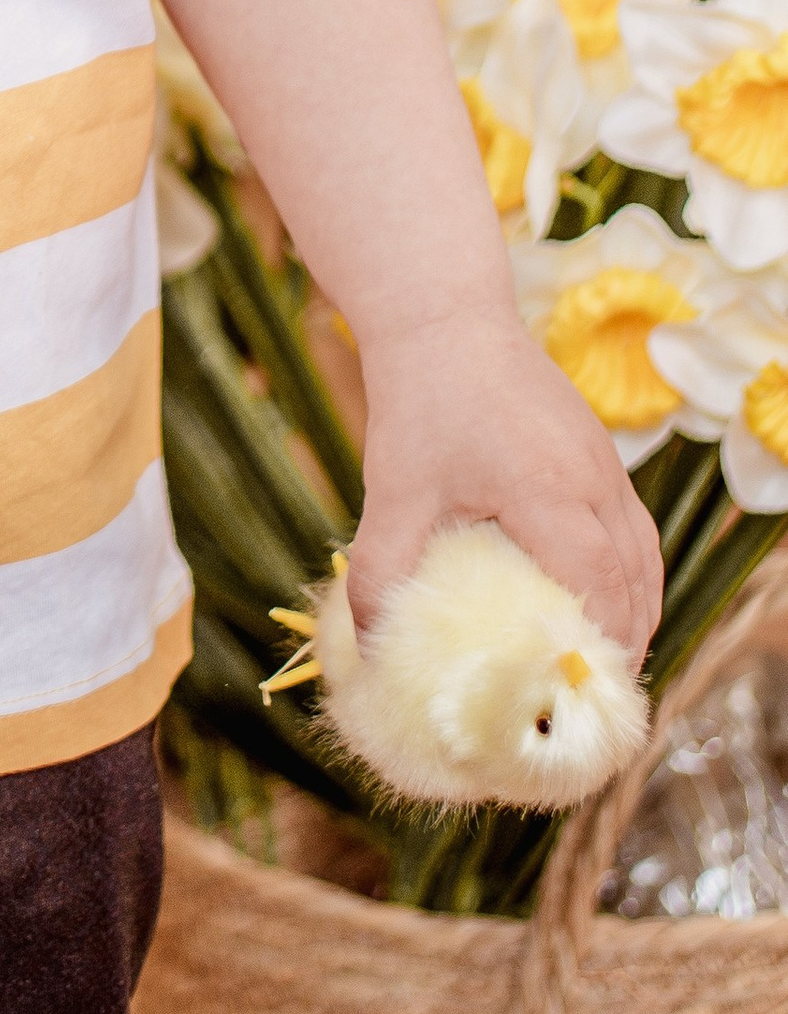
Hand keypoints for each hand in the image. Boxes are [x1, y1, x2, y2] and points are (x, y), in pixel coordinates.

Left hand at [345, 310, 663, 663]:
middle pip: (636, 581)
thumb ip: (382, 570)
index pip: (601, 590)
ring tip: (600, 661)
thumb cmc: (419, 400)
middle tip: (591, 696)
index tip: (578, 698)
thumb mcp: (394, 489)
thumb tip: (368, 646)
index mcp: (551, 491)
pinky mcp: (599, 450)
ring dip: (634, 610)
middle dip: (623, 644)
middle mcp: (594, 478)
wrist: (443, 316)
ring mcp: (604, 461)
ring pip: (644, 554)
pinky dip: (629, 573)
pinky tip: (599, 600)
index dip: (599, 650)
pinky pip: (633, 527)